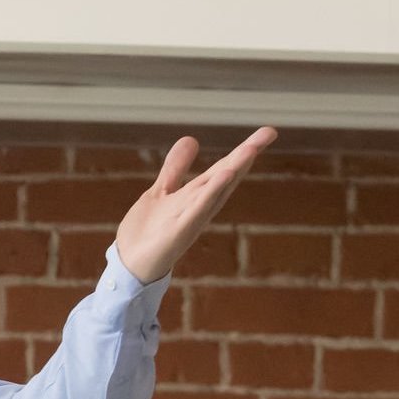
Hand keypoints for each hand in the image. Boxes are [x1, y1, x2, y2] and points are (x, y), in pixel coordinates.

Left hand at [112, 128, 276, 282]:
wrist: (129, 266)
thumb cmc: (147, 233)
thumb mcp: (162, 191)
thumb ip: (176, 168)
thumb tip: (192, 139)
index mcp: (196, 196)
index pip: (223, 169)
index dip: (243, 151)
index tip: (267, 132)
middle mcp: (199, 207)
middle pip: (225, 176)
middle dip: (246, 155)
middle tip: (270, 132)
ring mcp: (190, 219)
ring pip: (215, 192)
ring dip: (232, 171)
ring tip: (250, 149)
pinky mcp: (179, 232)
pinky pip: (197, 211)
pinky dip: (210, 194)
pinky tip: (223, 177)